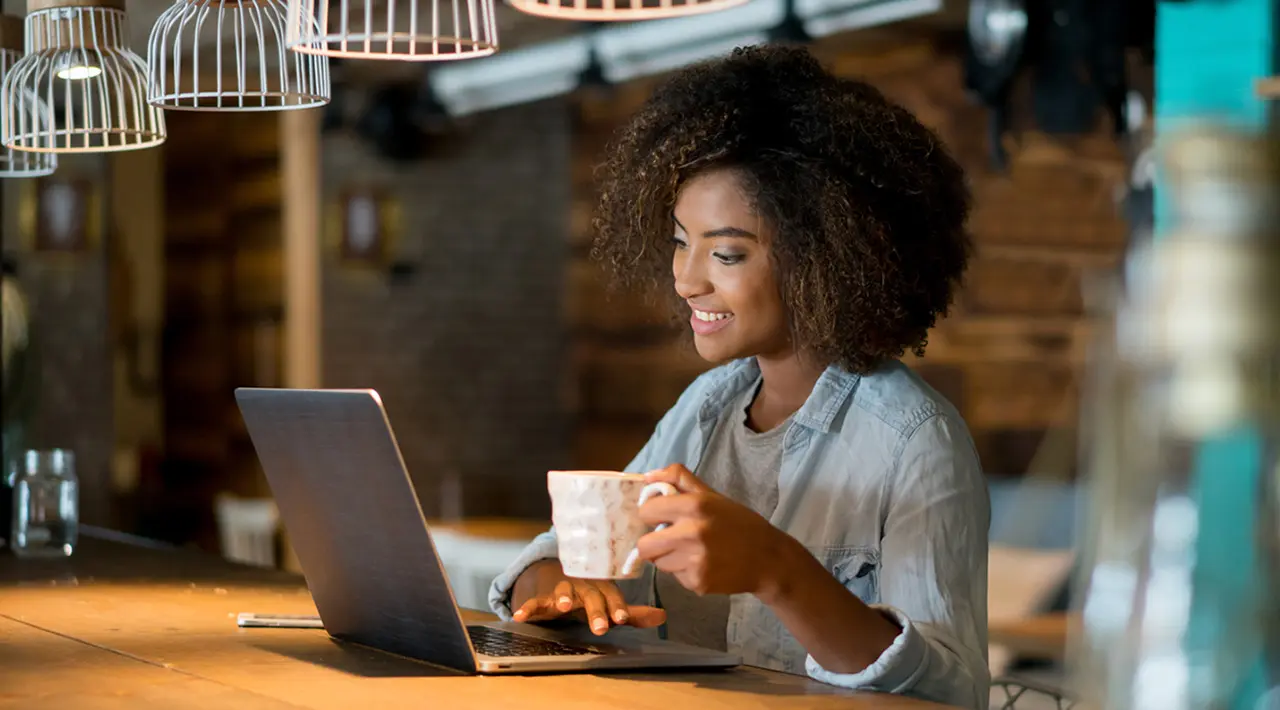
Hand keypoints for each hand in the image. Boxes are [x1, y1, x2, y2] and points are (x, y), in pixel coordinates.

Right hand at [509, 560, 666, 634]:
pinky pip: (535, 601)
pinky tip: (519, 616)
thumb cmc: (590, 595)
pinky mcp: (543, 598)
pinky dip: (527, 607)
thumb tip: (664, 616)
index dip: (618, 606)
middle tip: (601, 627)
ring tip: (561, 606)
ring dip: (562, 597)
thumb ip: (633, 613)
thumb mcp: (610, 604)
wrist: (558, 578)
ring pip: (564, 590)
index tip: (622, 618)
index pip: (613, 595)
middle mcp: (584, 585)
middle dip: (596, 611)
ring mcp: (563, 589)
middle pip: (591, 596)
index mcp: (602, 587)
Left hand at [635, 464, 792, 596]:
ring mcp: (695, 561)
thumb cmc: (738, 523)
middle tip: (669, 539)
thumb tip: (647, 477)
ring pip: (659, 563)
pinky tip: (704, 565)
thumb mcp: (712, 495)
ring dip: (669, 558)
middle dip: (653, 543)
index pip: (646, 512)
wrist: (768, 558)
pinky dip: (685, 572)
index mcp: (694, 506)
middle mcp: (692, 533)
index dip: (651, 514)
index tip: (660, 517)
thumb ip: (679, 479)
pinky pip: (676, 578)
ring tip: (692, 551)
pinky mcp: (698, 583)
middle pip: (644, 546)